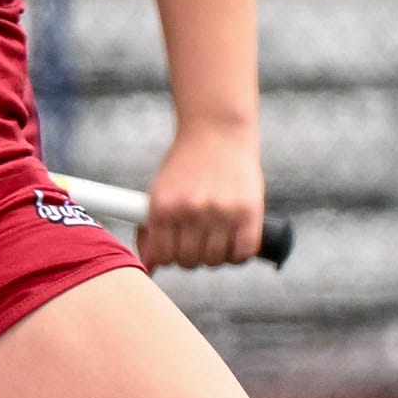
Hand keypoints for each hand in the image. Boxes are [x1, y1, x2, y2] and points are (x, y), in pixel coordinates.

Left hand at [138, 121, 264, 268]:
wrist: (216, 131)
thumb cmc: (185, 164)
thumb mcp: (161, 191)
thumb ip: (154, 228)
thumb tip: (148, 266)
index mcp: (164, 205)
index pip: (162, 256)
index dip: (166, 257)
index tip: (172, 249)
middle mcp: (191, 211)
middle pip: (189, 261)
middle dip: (190, 255)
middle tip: (195, 240)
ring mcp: (221, 213)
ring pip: (215, 260)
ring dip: (214, 255)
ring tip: (214, 236)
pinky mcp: (249, 213)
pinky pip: (242, 253)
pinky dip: (237, 253)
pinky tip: (232, 240)